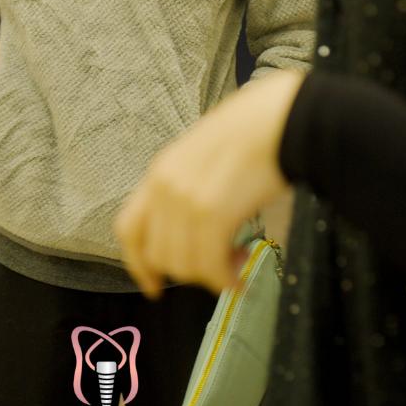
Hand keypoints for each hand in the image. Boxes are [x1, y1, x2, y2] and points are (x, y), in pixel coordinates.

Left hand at [115, 69, 304, 296]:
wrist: (277, 118)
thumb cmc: (251, 134)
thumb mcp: (203, 155)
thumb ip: (187, 189)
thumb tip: (192, 235)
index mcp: (160, 171)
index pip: (128, 229)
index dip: (137, 264)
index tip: (153, 287)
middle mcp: (164, 186)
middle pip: (158, 255)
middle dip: (188, 271)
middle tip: (219, 266)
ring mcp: (186, 199)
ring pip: (183, 265)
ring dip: (210, 276)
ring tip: (236, 263)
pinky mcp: (212, 212)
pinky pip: (210, 265)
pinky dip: (225, 279)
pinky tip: (240, 275)